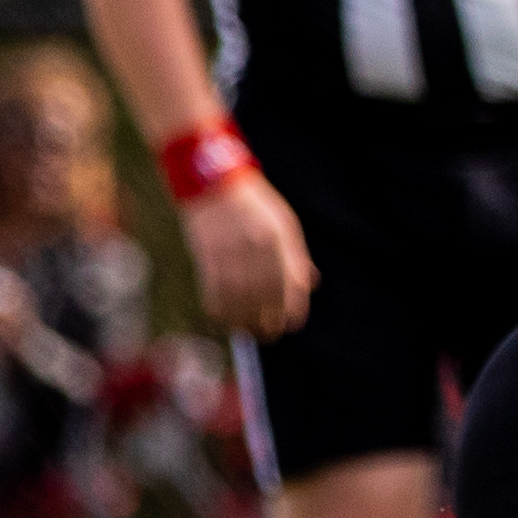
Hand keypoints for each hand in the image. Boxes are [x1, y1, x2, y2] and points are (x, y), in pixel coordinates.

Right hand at [178, 172, 315, 338]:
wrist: (214, 182)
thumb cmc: (255, 205)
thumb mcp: (284, 223)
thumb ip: (296, 255)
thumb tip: (310, 286)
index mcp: (279, 238)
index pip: (290, 283)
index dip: (292, 309)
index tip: (290, 325)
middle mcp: (256, 247)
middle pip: (264, 296)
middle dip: (267, 322)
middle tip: (268, 336)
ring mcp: (230, 251)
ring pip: (238, 298)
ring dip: (242, 321)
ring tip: (246, 332)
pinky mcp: (207, 254)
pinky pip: (213, 290)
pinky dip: (218, 309)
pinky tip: (222, 319)